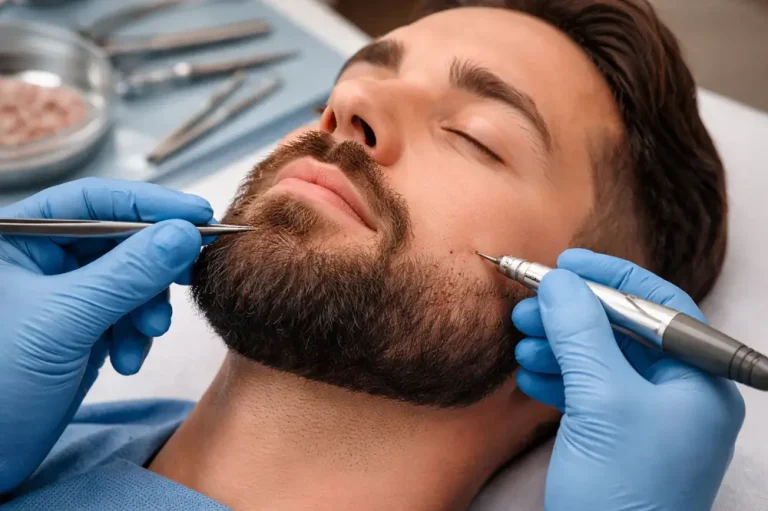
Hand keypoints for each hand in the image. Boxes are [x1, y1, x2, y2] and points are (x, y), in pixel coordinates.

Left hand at [0, 178, 212, 493]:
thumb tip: (184, 234)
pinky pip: (128, 313)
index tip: (197, 215)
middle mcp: (44, 260)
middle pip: (121, 239)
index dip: (150, 204)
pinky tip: (126, 359)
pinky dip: (137, 334)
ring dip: (148, 307)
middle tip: (190, 275)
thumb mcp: (66, 320)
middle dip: (154, 267)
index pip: (94, 201)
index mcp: (20, 239)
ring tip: (146, 335)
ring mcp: (67, 295)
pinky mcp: (84, 327)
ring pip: (132, 279)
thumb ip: (128, 274)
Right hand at [513, 249, 744, 510]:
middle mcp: (678, 397)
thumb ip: (581, 333)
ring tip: (521, 342)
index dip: (610, 278)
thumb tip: (559, 282)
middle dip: (571, 316)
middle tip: (528, 305)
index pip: (658, 307)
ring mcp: (647, 421)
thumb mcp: (601, 401)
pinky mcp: (617, 440)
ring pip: (599, 362)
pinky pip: (587, 393)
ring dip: (556, 347)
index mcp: (698, 382)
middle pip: (622, 332)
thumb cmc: (624, 494)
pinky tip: (530, 375)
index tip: (566, 263)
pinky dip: (556, 379)